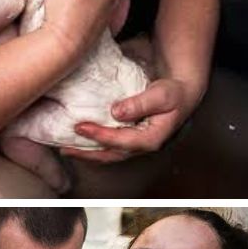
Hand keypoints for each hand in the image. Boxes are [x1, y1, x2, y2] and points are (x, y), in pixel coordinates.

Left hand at [63, 77, 197, 163]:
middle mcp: (142, 145)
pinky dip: (95, 145)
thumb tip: (116, 111)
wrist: (181, 94)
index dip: (100, 136)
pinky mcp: (131, 137)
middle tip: (66, 148)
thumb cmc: (174, 93)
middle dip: (87, 153)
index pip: (121, 141)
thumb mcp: (161, 94)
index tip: (81, 127)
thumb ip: (140, 103)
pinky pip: (110, 146)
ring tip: (68, 149)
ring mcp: (136, 143)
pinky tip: (82, 141)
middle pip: (111, 154)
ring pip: (109, 153)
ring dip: (88, 153)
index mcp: (151, 138)